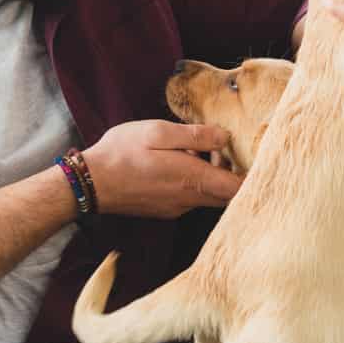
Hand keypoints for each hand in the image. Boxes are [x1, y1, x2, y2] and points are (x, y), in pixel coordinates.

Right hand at [80, 120, 242, 217]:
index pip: (239, 188)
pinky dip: (192, 182)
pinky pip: (190, 197)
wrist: (89, 183)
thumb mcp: (159, 132)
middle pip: (228, 194)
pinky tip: (176, 163)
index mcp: (193, 180)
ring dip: (209, 175)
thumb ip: (196, 136)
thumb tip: (225, 137)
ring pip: (208, 194)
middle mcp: (189, 200)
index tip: (254, 157)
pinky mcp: (165, 210)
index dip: (253, 174)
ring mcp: (177, 208)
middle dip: (231, 172)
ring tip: (192, 151)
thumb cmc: (122, 154)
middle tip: (221, 148)